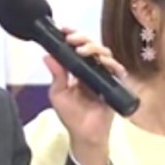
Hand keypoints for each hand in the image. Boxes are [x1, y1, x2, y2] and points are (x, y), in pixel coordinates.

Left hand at [45, 29, 125, 164]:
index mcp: (78, 69)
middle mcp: (92, 69)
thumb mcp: (58, 94)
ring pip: (105, 54)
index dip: (73, 36)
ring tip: (82, 50)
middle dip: (82, 38)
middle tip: (71, 38)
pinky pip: (117, 70)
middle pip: (92, 46)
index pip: (77, 47)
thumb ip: (56, 75)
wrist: (85, 135)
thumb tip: (47, 55)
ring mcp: (105, 75)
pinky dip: (111, 64)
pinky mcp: (115, 84)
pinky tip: (102, 62)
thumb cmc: (71, 115)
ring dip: (94, 48)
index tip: (64, 30)